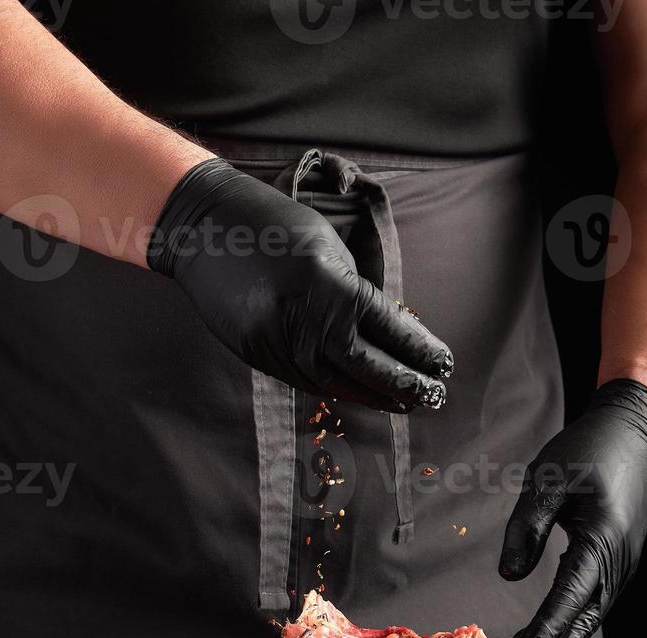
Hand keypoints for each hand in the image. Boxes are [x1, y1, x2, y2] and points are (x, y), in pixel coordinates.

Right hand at [147, 158, 452, 411]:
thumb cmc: (273, 226)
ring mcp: (275, 344)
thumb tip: (386, 330)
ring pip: (335, 383)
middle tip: (433, 396)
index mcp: (329, 286)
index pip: (388, 329)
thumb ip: (354, 292)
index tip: (444, 365)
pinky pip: (304, 380)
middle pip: (366, 367)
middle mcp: (303, 322)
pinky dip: (337, 388)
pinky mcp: (256, 355)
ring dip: (373, 395)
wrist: (202, 229)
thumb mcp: (327, 248)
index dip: (419, 351)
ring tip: (403, 402)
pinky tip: (359, 392)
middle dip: (404, 384)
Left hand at [497, 379, 646, 637]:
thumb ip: (525, 528)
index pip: (569, 597)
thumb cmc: (588, 450)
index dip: (544, 629)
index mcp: (602, 540)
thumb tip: (509, 575)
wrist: (634, 434)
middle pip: (584, 621)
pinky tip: (548, 637)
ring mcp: (623, 564)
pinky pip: (593, 600)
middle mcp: (619, 561)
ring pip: (590, 616)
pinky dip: (570, 623)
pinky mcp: (618, 561)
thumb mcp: (547, 480)